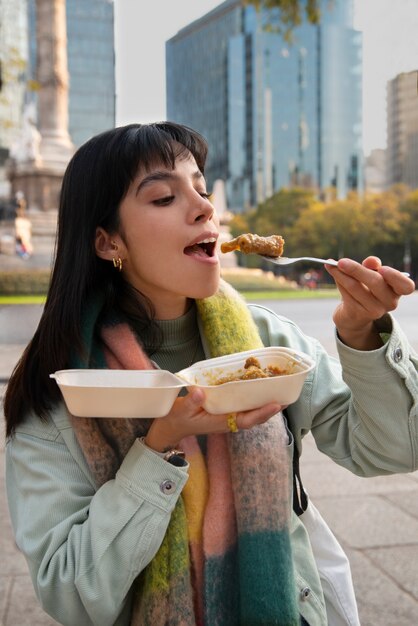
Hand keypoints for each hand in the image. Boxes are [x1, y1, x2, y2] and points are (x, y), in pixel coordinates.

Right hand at [144, 387, 282, 451]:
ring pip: (251, 414)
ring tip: (280, 394)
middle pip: (254, 418)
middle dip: (270, 409)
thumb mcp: (182, 410)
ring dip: (265, 405)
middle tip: (287, 398)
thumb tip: (201, 393)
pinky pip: (243, 409)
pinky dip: (253, 401)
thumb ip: (191, 402)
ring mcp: (227, 419)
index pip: (246, 420)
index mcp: (220, 423)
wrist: (172, 427)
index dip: (262, 413)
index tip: (276, 405)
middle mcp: (227, 422)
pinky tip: (260, 391)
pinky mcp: (225, 413)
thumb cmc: (177, 418)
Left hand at [325, 256, 414, 349]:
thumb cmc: (366, 289)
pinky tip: (333, 272)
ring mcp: (374, 310)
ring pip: (355, 287)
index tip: (382, 269)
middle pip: (375, 282)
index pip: (406, 286)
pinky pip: (346, 294)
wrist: (354, 315)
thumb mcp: (371, 275)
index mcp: (397, 290)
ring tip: (330, 264)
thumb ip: (372, 267)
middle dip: (356, 269)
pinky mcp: (358, 314)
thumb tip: (372, 261)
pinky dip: (338, 281)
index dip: (395, 277)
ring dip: (340, 274)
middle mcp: (389, 302)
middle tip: (341, 261)